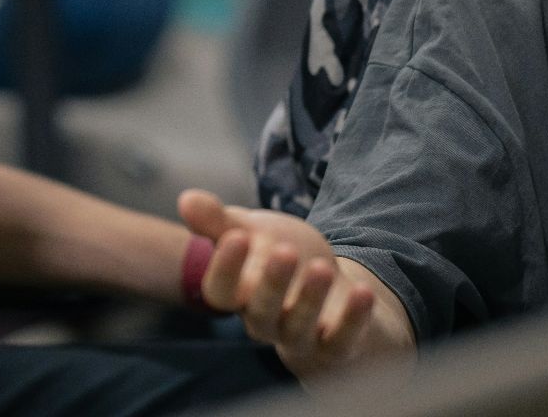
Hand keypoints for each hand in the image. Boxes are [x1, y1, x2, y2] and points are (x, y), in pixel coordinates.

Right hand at [178, 189, 389, 378]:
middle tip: (283, 251)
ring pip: (297, 329)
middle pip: (259, 314)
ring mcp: (300, 338)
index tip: (236, 236)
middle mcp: (265, 321)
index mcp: (239, 294)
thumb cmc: (280, 260)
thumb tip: (185, 199)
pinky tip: (362, 292)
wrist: (329, 293)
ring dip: (309, 300)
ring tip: (321, 268)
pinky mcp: (336, 347)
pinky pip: (341, 341)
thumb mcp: (252, 233)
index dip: (225, 268)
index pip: (220, 292)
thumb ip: (219, 221)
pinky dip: (352, 320)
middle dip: (271, 284)